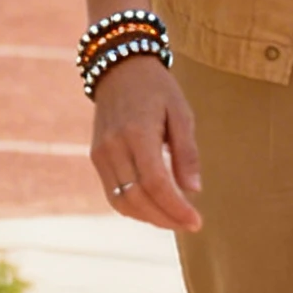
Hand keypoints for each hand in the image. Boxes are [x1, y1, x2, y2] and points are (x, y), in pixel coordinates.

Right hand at [90, 55, 201, 231]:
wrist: (119, 68)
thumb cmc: (157, 89)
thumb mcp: (181, 113)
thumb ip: (187, 153)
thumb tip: (194, 191)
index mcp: (138, 133)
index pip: (156, 183)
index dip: (176, 208)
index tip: (196, 222)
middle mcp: (114, 146)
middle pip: (137, 198)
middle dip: (165, 218)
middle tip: (189, 225)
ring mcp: (101, 153)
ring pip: (122, 201)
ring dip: (149, 218)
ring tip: (174, 220)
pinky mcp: (96, 157)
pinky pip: (112, 193)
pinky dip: (133, 207)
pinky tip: (154, 208)